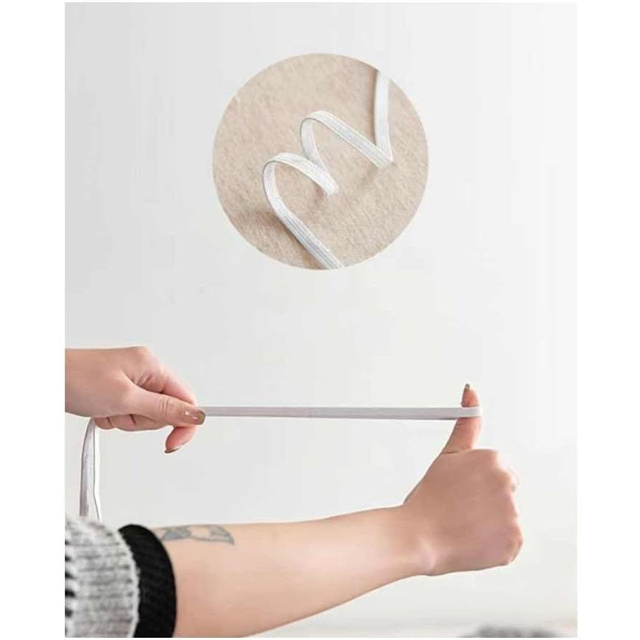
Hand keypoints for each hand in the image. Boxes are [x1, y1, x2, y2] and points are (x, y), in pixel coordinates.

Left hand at [65, 347, 204, 452]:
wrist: (43, 378)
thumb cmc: (77, 379)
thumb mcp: (125, 399)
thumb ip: (163, 409)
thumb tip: (195, 415)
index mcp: (152, 366)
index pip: (185, 398)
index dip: (183, 424)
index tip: (173, 443)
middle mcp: (145, 371)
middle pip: (164, 410)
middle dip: (142, 420)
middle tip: (122, 412)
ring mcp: (131, 381)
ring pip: (145, 415)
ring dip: (125, 420)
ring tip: (107, 409)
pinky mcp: (118, 391)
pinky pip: (128, 414)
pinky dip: (114, 418)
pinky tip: (100, 409)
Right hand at [401, 384, 521, 574]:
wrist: (419, 536)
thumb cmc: (429, 499)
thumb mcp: (447, 455)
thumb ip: (466, 423)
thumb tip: (471, 393)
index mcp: (494, 460)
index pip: (497, 471)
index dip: (476, 483)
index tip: (462, 491)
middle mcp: (507, 483)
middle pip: (504, 492)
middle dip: (487, 501)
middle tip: (461, 509)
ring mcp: (512, 513)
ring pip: (505, 517)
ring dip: (490, 524)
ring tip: (464, 525)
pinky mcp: (514, 540)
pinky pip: (509, 542)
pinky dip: (495, 545)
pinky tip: (473, 539)